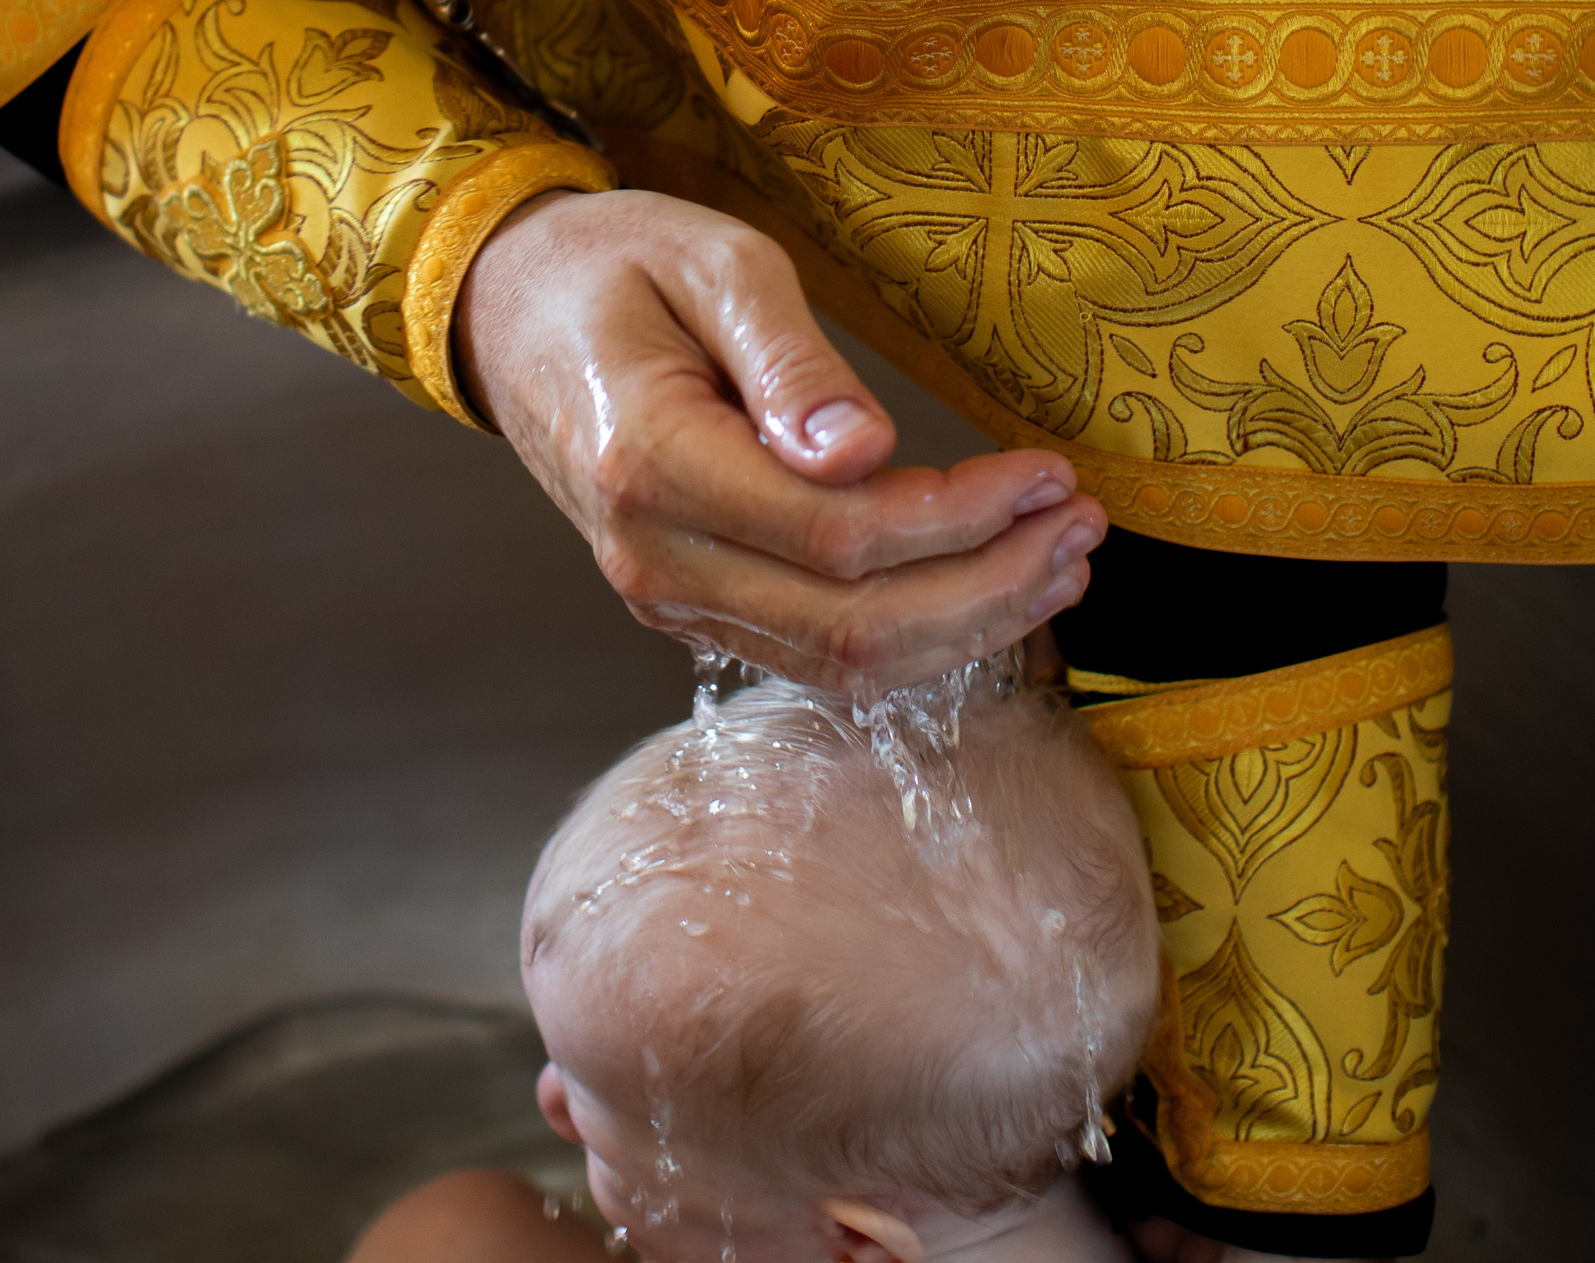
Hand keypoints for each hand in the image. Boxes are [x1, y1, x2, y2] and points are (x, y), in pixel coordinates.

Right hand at [454, 189, 1105, 695]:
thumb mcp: (713, 264)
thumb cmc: (616, 269)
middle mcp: (655, 559)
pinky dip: (914, 641)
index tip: (1048, 475)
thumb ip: (792, 362)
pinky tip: (983, 592)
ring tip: (1060, 566)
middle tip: (1083, 528)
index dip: (963, 522)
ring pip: (843, 666)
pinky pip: (815, 659)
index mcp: (653, 465)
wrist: (511, 317)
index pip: (840, 536)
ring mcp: (668, 600)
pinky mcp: (691, 612)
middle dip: (990, 588)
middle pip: (856, 626)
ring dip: (968, 628)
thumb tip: (868, 451)